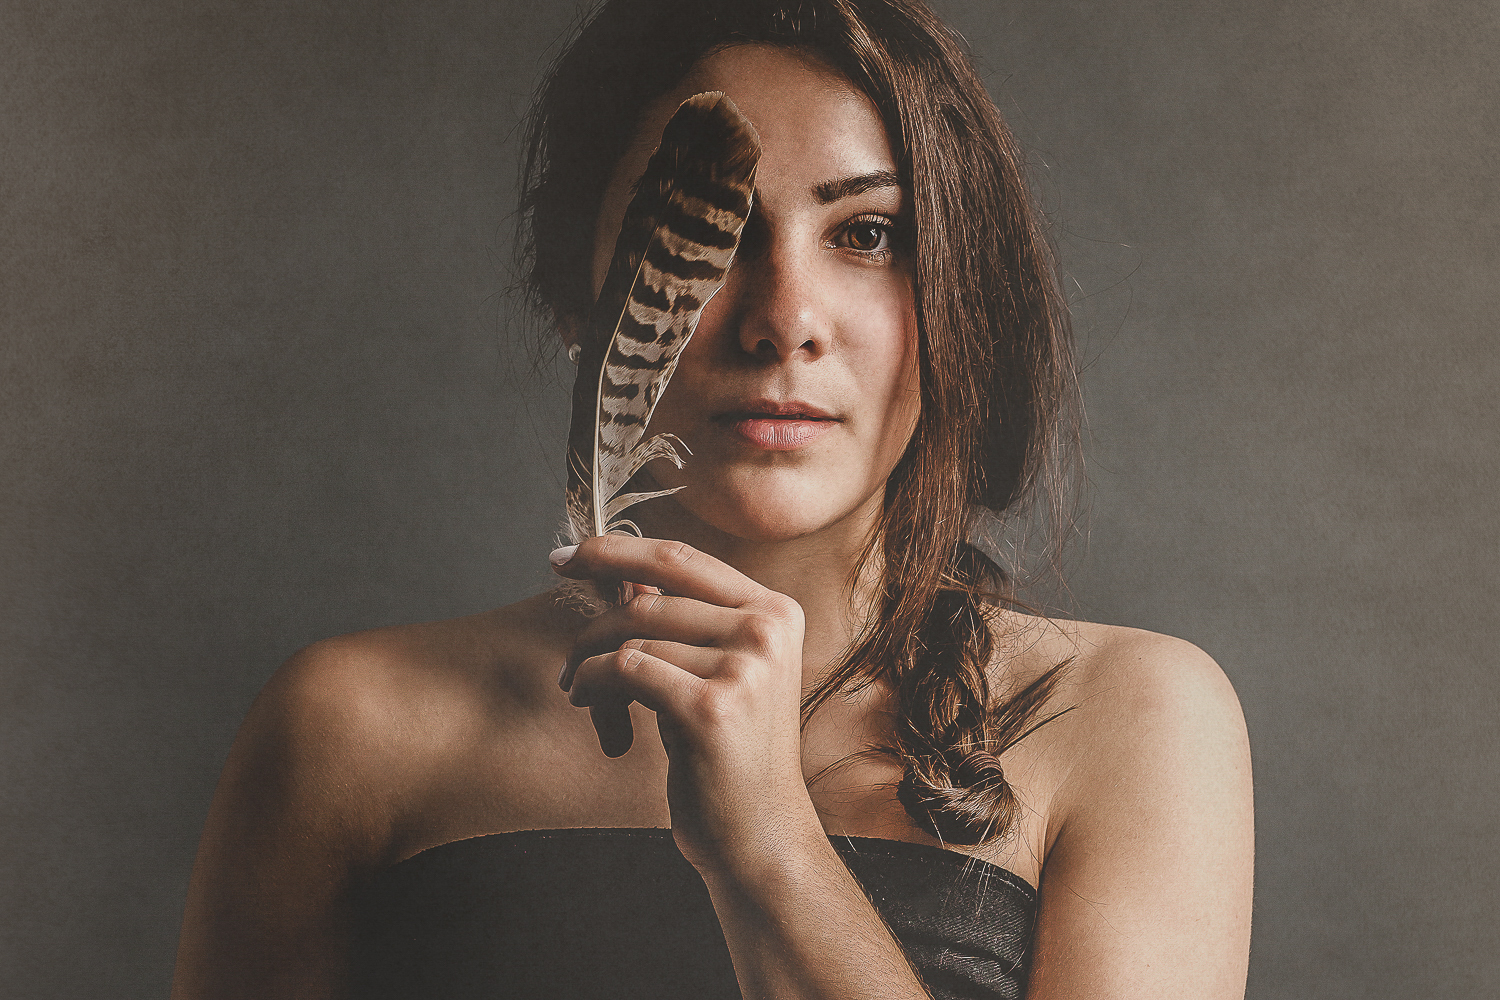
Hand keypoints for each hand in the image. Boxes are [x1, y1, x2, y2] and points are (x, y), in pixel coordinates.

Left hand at [552, 535, 812, 871]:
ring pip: (630, 636)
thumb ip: (678, 622)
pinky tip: (591, 712)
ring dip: (588, 666)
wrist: (760, 835)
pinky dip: (592, 687)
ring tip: (582, 695)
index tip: (566, 557)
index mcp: (777, 611)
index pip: (680, 558)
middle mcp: (767, 630)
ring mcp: (744, 667)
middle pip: (648, 598)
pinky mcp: (711, 708)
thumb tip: (613, 572)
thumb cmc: (730, 755)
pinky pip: (623, 670)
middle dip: (592, 627)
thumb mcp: (716, 673)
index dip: (615, 551)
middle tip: (565, 655)